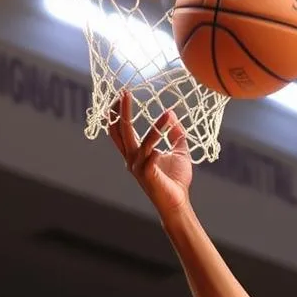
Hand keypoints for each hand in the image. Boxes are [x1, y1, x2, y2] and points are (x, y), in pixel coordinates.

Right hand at [108, 91, 192, 216]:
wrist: (178, 203)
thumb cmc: (176, 181)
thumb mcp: (179, 153)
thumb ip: (176, 136)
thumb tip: (175, 118)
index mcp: (136, 154)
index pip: (119, 130)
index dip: (117, 114)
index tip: (121, 95)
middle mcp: (132, 159)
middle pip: (120, 132)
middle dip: (121, 112)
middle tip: (124, 93)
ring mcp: (137, 167)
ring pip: (140, 142)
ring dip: (155, 127)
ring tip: (168, 114)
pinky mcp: (146, 175)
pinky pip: (150, 155)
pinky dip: (157, 142)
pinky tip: (167, 129)